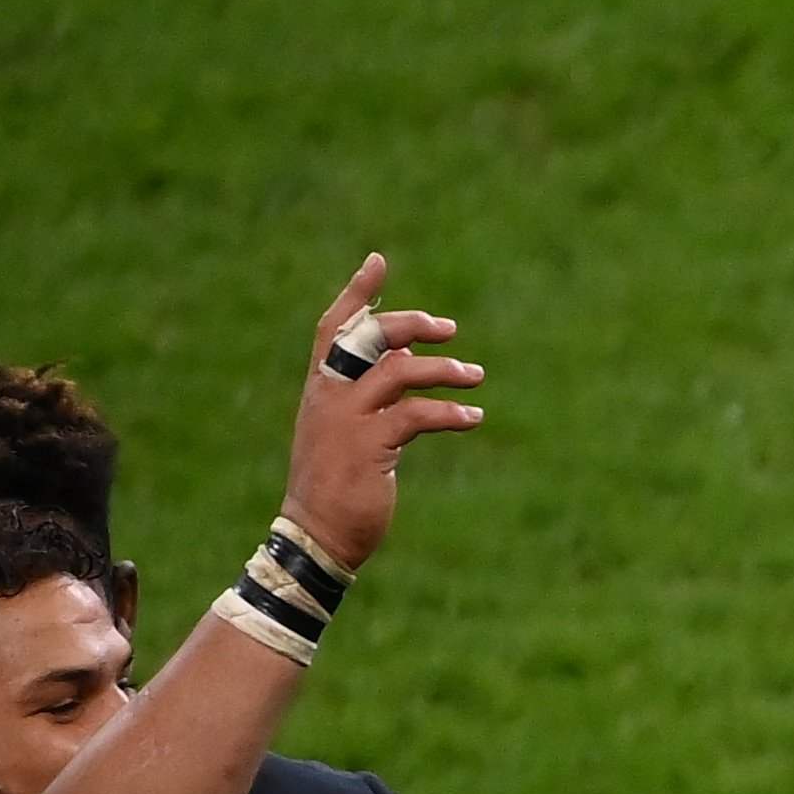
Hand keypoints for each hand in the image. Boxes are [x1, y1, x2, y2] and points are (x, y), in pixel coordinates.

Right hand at [279, 257, 485, 573]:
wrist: (316, 532)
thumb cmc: (336, 482)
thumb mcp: (349, 430)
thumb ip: (371, 394)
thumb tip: (406, 360)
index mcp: (321, 387)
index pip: (333, 327)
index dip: (357, 294)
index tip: (378, 261)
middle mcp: (329, 395)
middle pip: (367, 337)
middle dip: (411, 324)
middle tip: (451, 330)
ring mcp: (347, 419)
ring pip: (398, 372)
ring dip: (444, 371)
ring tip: (477, 378)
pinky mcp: (370, 447)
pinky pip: (415, 416)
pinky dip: (450, 414)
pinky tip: (474, 419)